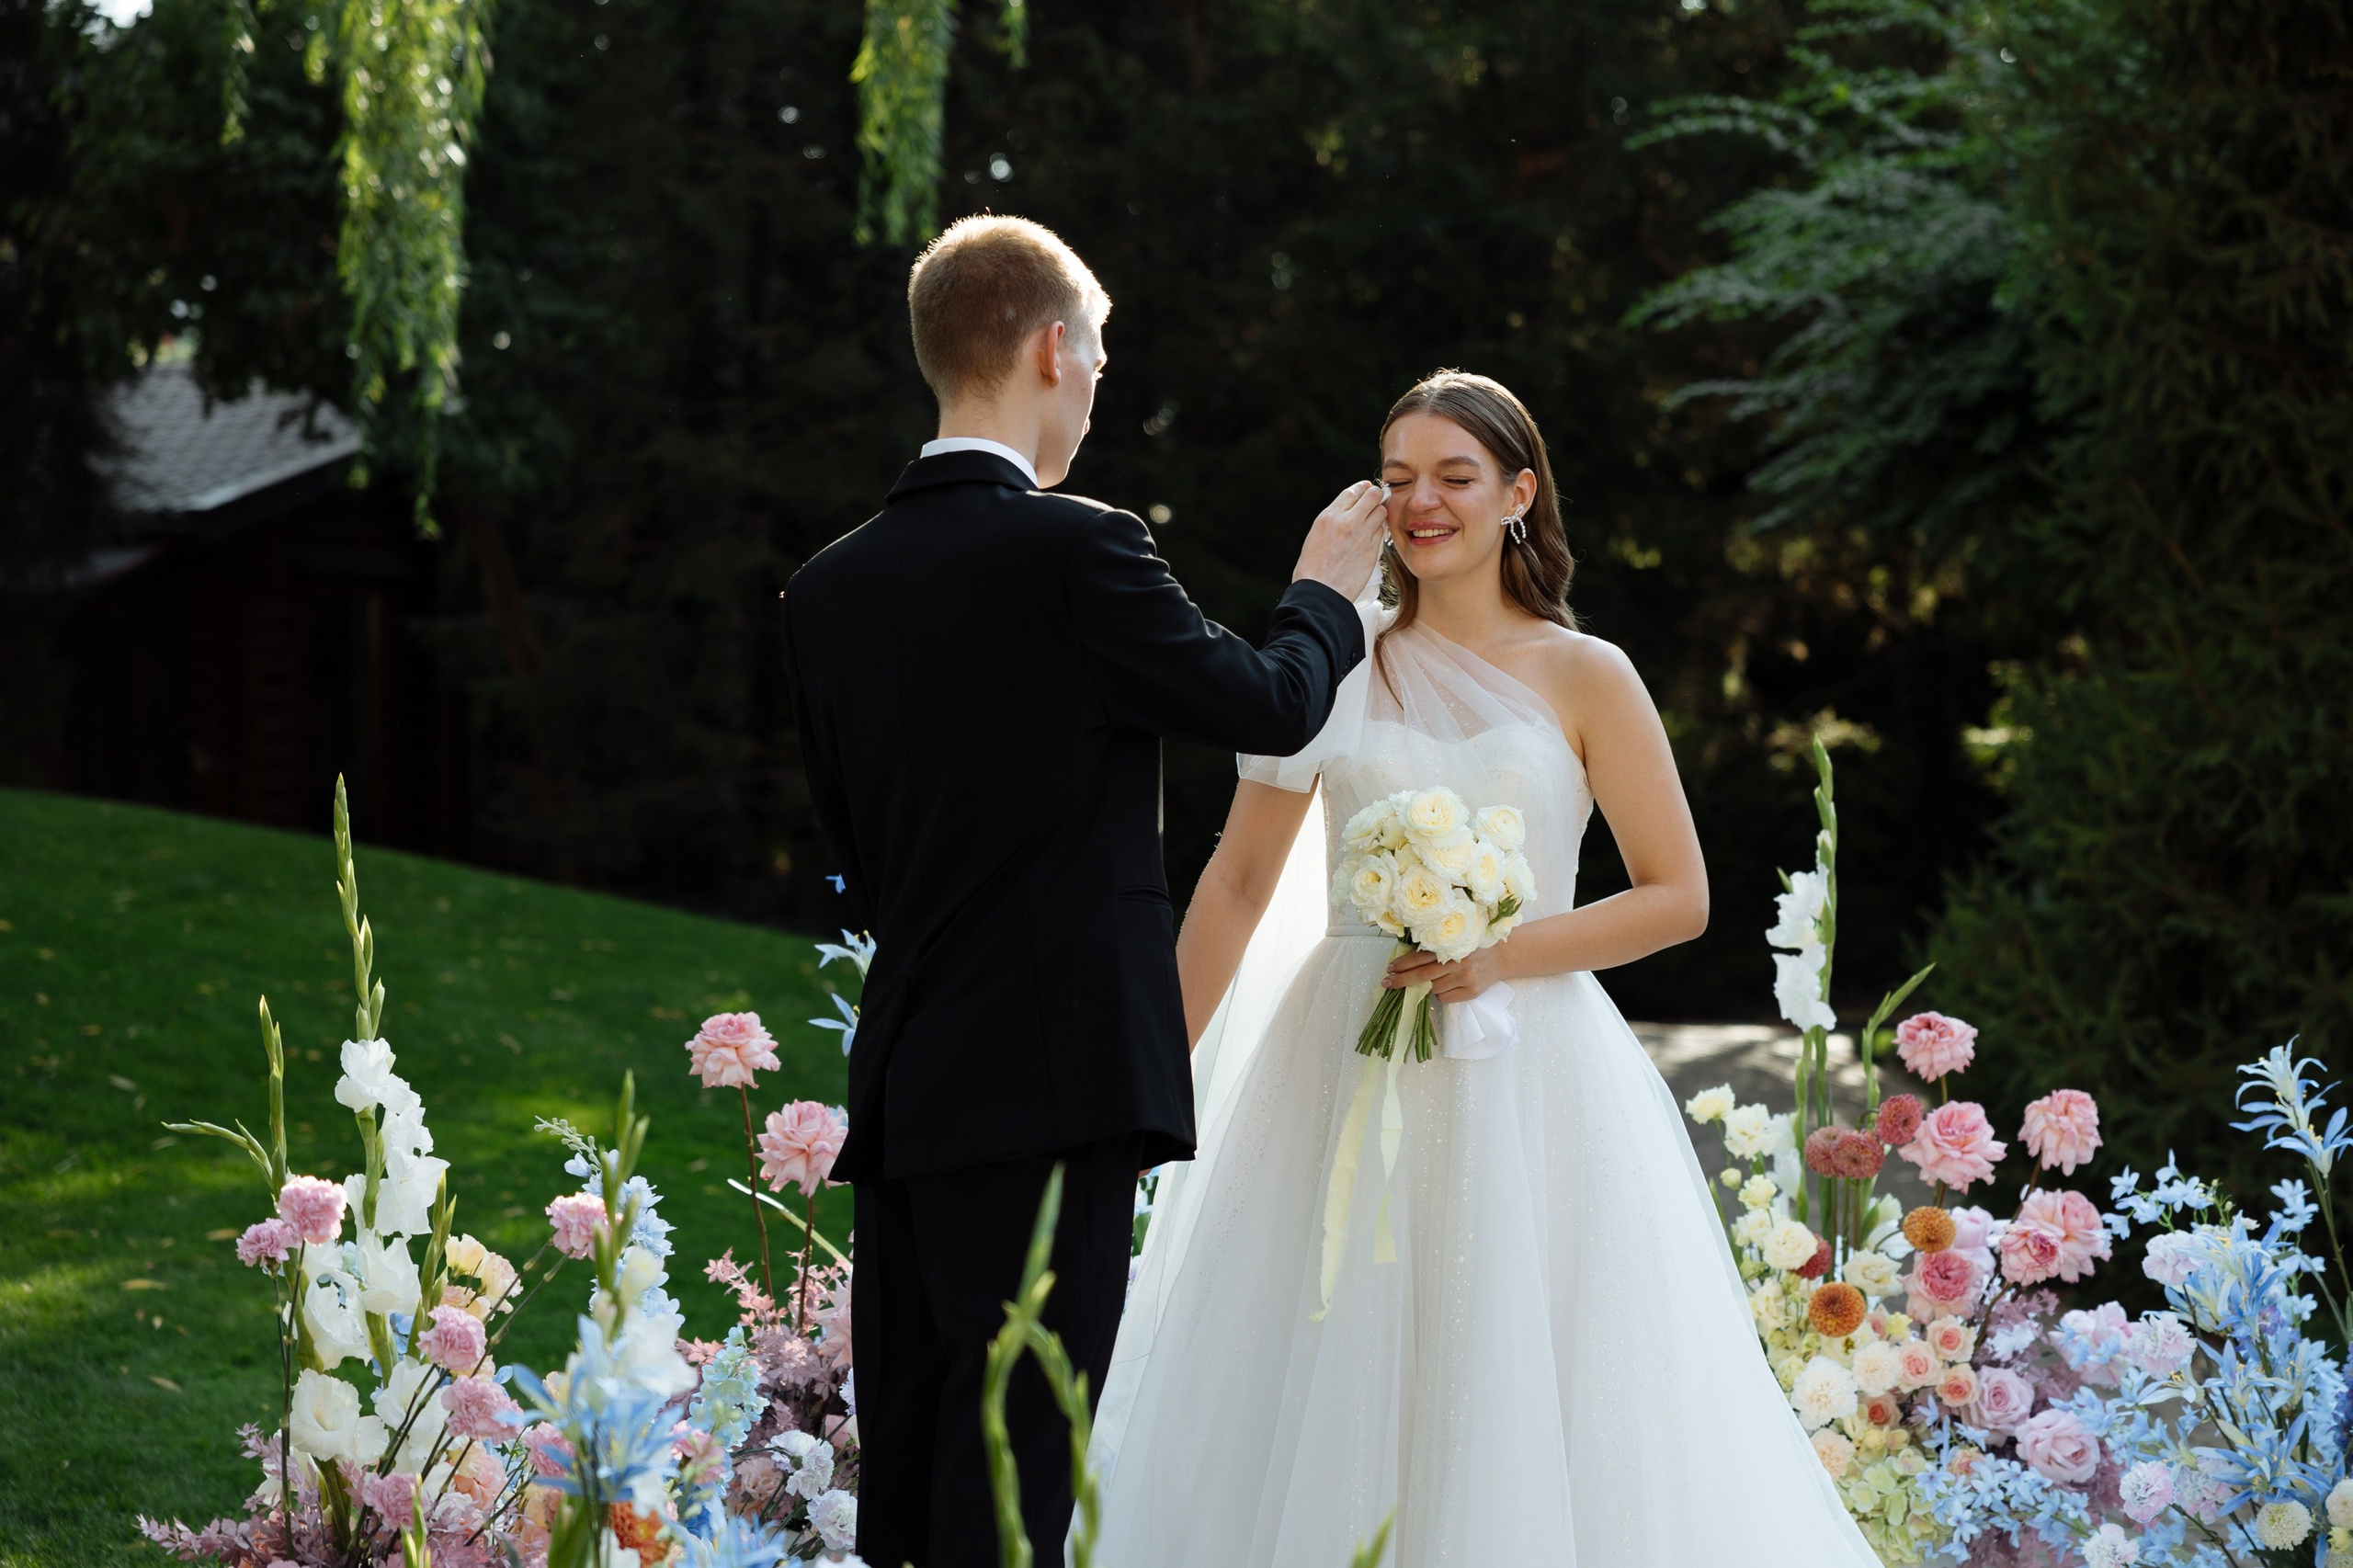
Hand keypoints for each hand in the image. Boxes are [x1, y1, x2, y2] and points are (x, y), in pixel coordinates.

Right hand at [1291, 479, 1387, 597]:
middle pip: (1372, 496)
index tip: (1366, 489)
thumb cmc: (1313, 569)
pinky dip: (1380, 530)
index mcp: (1329, 517)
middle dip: (1376, 496)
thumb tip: (1346, 513)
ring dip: (1380, 513)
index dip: (1362, 489)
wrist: (1321, 592)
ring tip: (1376, 519)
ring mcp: (1363, 535)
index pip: (1352, 492)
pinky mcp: (1373, 549)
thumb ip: (1333, 522)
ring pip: (1381, 512)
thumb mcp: (1316, 536)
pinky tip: (1375, 534)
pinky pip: (1382, 531)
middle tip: (1377, 500)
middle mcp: (1347, 521)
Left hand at [1383, 945, 1505, 1004]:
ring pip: (1433, 989)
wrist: (1502, 957)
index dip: (1403, 963)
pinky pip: (1445, 998)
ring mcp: (1466, 979)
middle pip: (1422, 975)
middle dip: (1402, 980)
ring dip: (1426, 987)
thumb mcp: (1455, 941)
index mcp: (1451, 946)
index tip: (1389, 968)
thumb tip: (1405, 959)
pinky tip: (1448, 985)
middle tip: (1387, 982)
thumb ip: (1435, 948)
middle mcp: (1459, 963)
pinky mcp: (1472, 992)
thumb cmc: (1473, 947)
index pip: (1421, 957)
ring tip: (1434, 979)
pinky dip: (1441, 994)